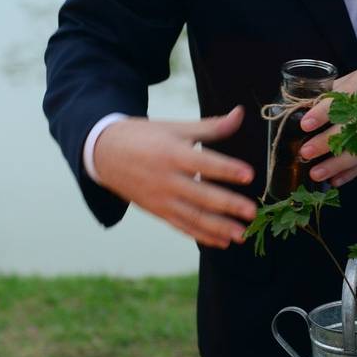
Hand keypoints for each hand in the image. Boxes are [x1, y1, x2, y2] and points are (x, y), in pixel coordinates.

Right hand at [94, 106, 255, 248]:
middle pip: (202, 195)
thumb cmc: (145, 137)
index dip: (227, 169)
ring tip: (242, 235)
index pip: (204, 163)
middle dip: (228, 205)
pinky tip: (222, 242)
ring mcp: (162, 199)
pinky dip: (202, 236)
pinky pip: (182, 226)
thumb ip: (210, 126)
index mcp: (172, 153)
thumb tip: (239, 113)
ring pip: (194, 216)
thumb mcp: (175, 128)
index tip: (249, 174)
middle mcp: (167, 179)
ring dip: (219, 228)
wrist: (104, 154)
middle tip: (252, 212)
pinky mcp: (158, 212)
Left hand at [298, 63, 356, 186]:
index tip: (304, 124)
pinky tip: (334, 180)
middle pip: (349, 130)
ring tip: (316, 174)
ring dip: (336, 165)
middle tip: (305, 153)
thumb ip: (332, 93)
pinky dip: (351, 173)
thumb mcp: (355, 78)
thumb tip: (303, 108)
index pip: (340, 102)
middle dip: (325, 144)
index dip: (321, 114)